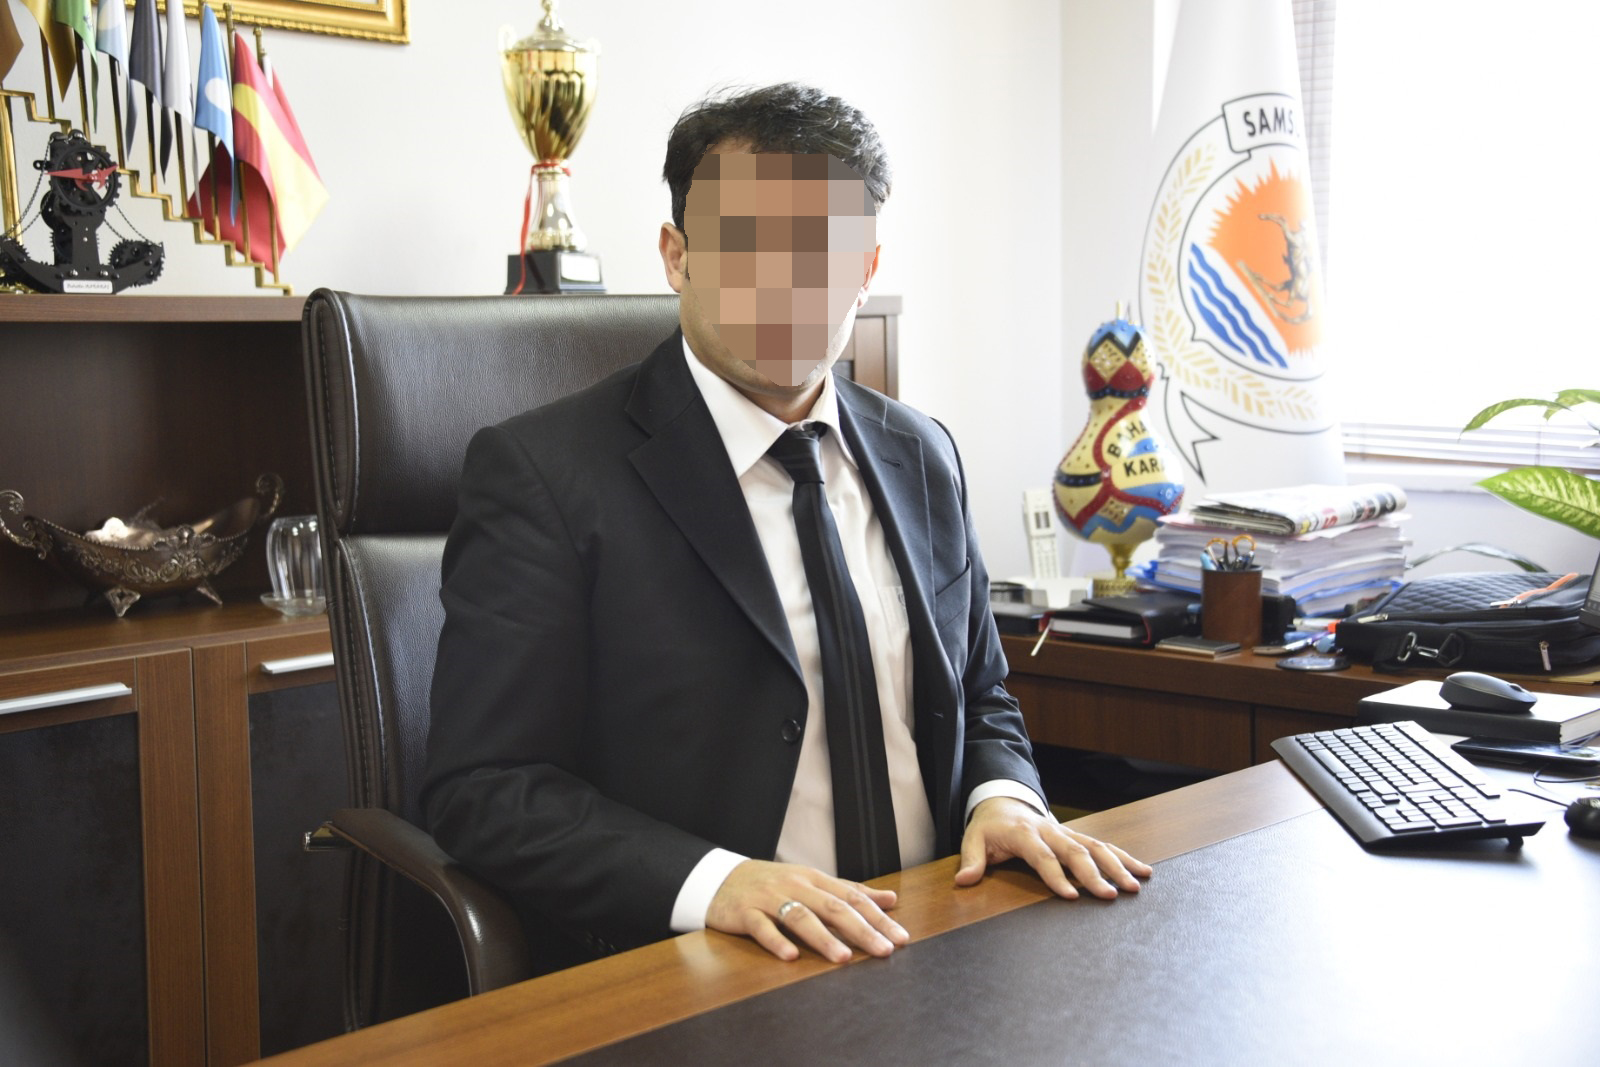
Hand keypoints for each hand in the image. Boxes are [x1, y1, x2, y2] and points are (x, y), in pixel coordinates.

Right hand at [706, 859, 908, 963]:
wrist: (720, 878)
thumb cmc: (772, 883)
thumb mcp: (812, 882)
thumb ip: (849, 891)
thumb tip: (890, 899)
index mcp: (814, 879)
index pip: (852, 897)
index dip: (877, 917)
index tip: (900, 938)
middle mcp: (795, 886)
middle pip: (833, 907)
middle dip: (861, 929)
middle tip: (883, 950)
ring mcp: (769, 899)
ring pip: (800, 917)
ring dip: (823, 938)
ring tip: (844, 958)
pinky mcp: (745, 913)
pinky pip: (762, 927)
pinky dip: (777, 941)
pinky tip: (790, 956)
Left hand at [954, 797, 1151, 899]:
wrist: (1004, 801)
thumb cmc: (989, 826)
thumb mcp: (973, 839)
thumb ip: (972, 860)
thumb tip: (964, 881)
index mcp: (1025, 834)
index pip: (1043, 856)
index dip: (1056, 876)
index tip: (1070, 896)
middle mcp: (1050, 831)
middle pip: (1076, 852)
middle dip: (1095, 874)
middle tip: (1112, 895)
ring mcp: (1066, 832)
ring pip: (1096, 846)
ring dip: (1117, 866)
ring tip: (1136, 886)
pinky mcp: (1077, 836)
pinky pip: (1103, 845)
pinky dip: (1124, 857)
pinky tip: (1143, 871)